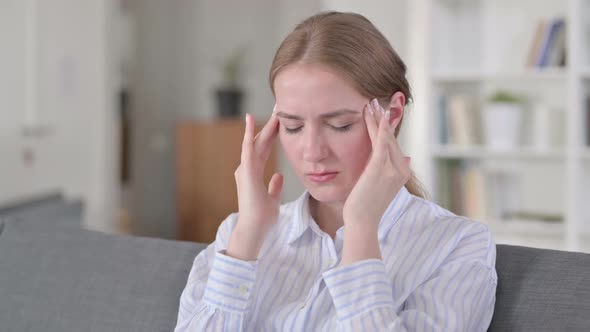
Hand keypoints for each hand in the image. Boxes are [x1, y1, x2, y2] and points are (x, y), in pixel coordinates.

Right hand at [227, 108, 282, 259]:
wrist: (254, 229)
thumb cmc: (262, 217)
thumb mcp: (272, 198)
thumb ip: (274, 186)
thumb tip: (278, 176)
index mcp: (253, 173)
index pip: (264, 149)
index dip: (271, 135)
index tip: (279, 122)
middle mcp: (247, 168)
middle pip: (260, 142)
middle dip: (270, 126)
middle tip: (277, 109)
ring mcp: (245, 169)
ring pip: (255, 142)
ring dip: (264, 125)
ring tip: (273, 111)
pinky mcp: (245, 171)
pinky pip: (247, 148)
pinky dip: (248, 133)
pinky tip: (250, 119)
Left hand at [342, 98, 411, 229]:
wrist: (362, 221)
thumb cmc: (364, 206)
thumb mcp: (376, 185)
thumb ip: (383, 170)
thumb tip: (392, 157)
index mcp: (401, 173)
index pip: (393, 145)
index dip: (387, 127)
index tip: (382, 112)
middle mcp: (401, 169)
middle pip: (391, 139)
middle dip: (384, 118)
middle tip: (376, 101)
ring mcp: (393, 169)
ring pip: (385, 138)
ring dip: (379, 118)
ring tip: (372, 102)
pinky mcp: (380, 169)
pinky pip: (381, 143)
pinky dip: (378, 127)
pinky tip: (374, 114)